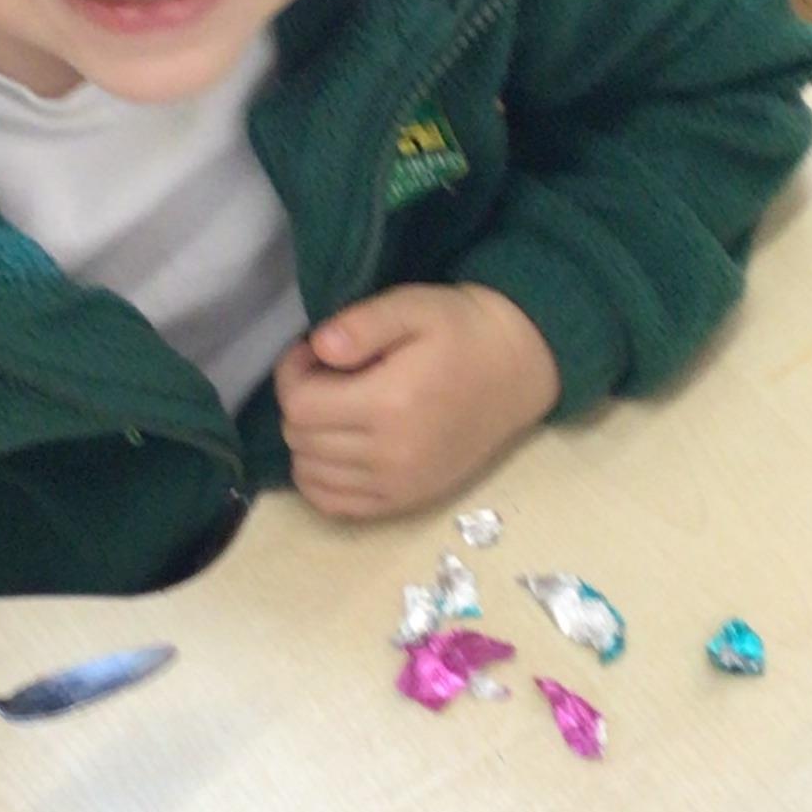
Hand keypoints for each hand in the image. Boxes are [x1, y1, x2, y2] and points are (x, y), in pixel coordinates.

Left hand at [275, 282, 559, 520]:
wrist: (518, 369)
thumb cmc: (463, 331)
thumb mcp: (415, 305)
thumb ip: (362, 323)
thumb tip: (318, 347)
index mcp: (389, 404)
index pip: (299, 406)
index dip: (292, 372)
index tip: (313, 352)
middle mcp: (390, 455)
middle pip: (301, 440)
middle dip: (300, 402)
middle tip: (328, 375)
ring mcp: (398, 485)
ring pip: (310, 474)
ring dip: (308, 440)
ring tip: (336, 409)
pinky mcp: (406, 502)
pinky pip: (335, 506)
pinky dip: (320, 479)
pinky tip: (335, 449)